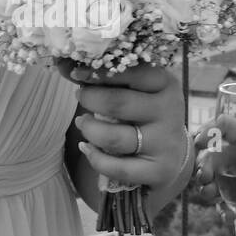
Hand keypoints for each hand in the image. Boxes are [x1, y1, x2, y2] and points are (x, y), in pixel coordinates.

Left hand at [55, 59, 186, 192]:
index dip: (98, 72)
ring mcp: (165, 143)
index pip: (131, 72)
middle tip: (80, 97)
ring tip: (82, 123)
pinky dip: (94, 158)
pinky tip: (87, 148)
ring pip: (113, 138)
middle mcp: (169, 111)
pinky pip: (116, 167)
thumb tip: (63, 64)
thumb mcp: (135, 90)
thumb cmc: (144, 113)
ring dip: (89, 129)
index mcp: (165, 84)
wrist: (172, 153)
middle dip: (90, 99)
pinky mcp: (158, 171)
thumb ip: (106, 77)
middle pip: (117, 103)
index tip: (75, 73)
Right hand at [192, 114, 235, 235]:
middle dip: (202, 164)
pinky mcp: (234, 202)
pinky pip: (221, 205)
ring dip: (205, 187)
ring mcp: (232, 181)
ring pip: (209, 181)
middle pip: (210, 155)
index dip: (210, 129)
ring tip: (210, 194)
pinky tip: (230, 215)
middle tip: (205, 177)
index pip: (225, 127)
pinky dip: (222, 211)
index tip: (201, 140)